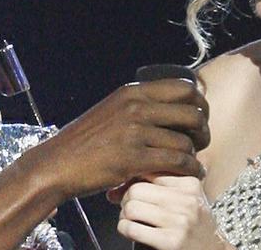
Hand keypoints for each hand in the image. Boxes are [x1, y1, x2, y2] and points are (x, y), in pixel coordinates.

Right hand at [36, 79, 209, 198]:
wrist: (57, 164)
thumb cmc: (84, 142)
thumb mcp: (112, 110)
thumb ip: (139, 105)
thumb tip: (170, 108)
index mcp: (132, 91)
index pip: (183, 87)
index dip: (199, 104)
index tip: (200, 118)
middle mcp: (135, 106)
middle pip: (192, 111)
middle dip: (204, 128)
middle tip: (201, 141)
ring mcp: (134, 131)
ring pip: (186, 140)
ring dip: (196, 154)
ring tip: (194, 163)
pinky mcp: (132, 158)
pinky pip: (176, 161)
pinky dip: (190, 169)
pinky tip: (191, 173)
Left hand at [118, 176, 224, 249]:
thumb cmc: (196, 226)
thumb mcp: (188, 198)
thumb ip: (162, 185)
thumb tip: (122, 181)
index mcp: (190, 184)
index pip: (149, 170)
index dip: (134, 181)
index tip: (131, 191)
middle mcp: (187, 200)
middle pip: (136, 188)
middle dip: (126, 199)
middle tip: (128, 207)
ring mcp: (180, 220)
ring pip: (132, 207)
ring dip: (124, 215)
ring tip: (130, 220)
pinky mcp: (171, 241)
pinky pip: (132, 228)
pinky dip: (124, 229)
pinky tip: (130, 231)